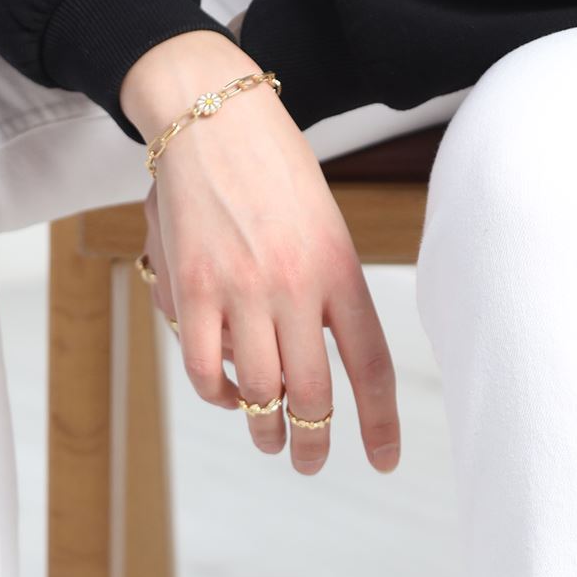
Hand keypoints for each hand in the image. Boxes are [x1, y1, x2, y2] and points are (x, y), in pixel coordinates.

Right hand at [121, 34, 399, 475]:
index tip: (382, 462)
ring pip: (260, 391)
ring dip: (264, 428)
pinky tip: (227, 393)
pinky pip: (206, 370)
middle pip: (314, 394)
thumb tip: (309, 364)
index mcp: (340, 268)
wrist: (210, 113)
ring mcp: (243, 290)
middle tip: (309, 462)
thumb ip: (326, 292)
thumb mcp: (324, 224)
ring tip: (268, 441)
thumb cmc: (270, 168)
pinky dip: (218, 394)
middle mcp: (296, 285)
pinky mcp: (193, 289)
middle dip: (314, 444)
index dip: (379, 424)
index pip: (371, 365)